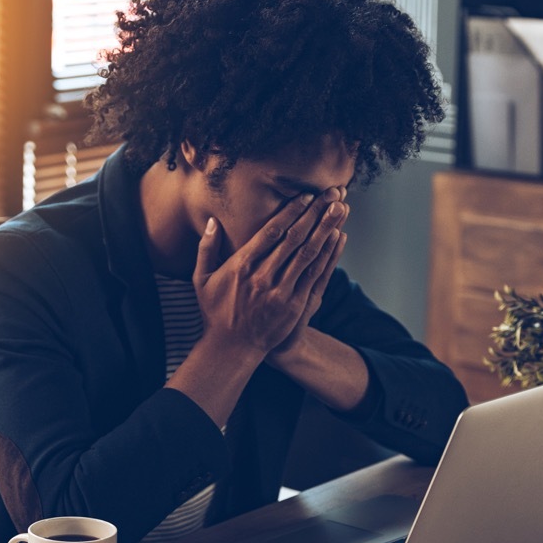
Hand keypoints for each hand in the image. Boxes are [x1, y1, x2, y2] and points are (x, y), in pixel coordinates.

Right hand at [193, 188, 347, 357]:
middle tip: (331, 193)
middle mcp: (262, 275)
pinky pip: (314, 274)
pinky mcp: (293, 305)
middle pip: (294, 237)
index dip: (291, 211)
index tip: (305, 196)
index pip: (271, 231)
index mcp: (241, 265)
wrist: (231, 349)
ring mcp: (280, 291)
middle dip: (315, 213)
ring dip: (326, 228)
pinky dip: (327, 255)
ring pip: (308, 253)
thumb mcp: (201, 279)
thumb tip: (212, 221)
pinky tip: (338, 237)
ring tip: (341, 208)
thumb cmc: (215, 312)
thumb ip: (206, 248)